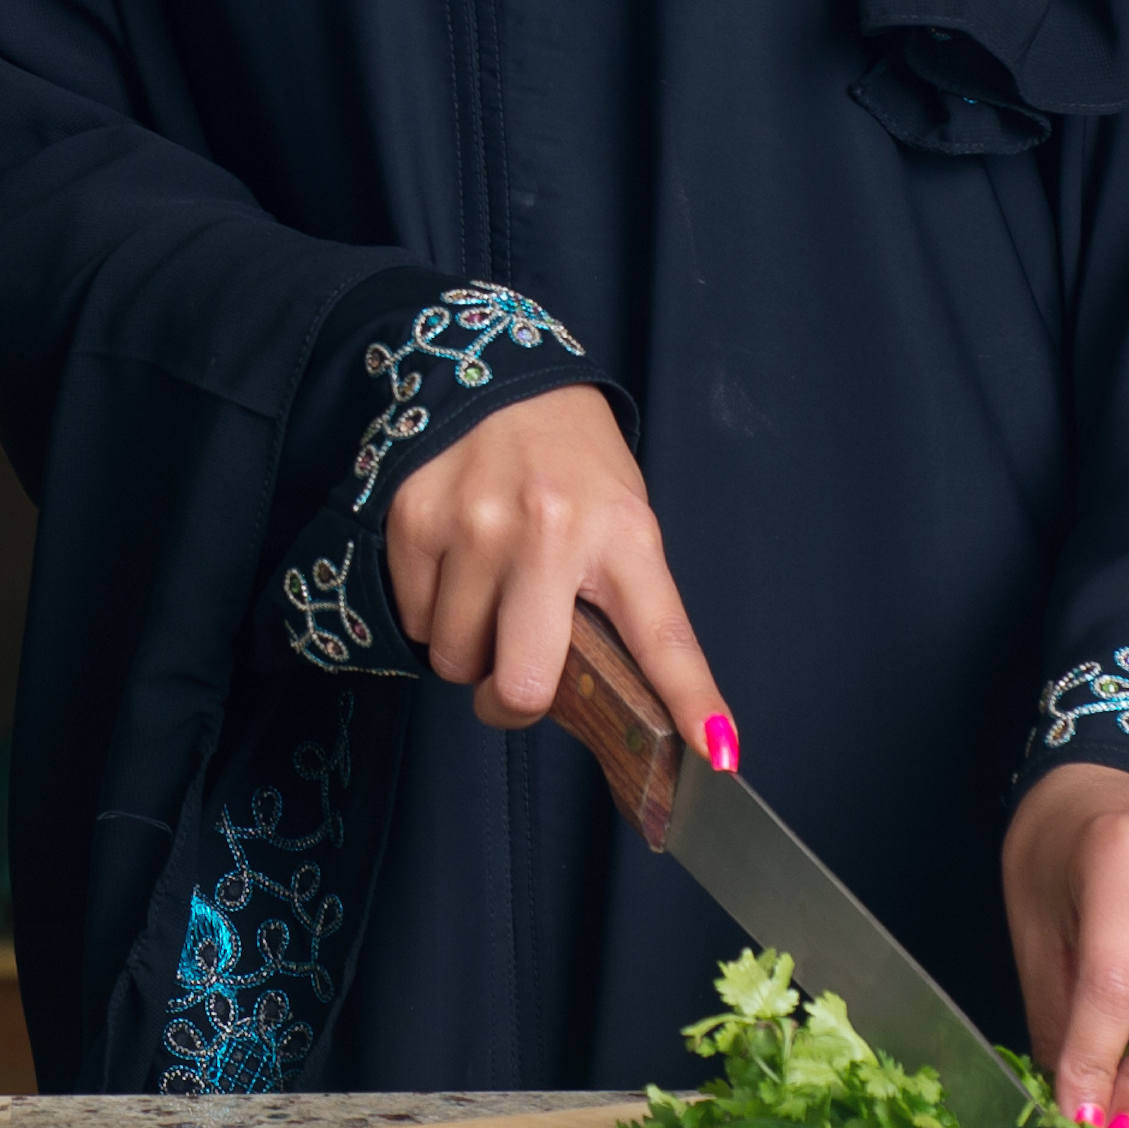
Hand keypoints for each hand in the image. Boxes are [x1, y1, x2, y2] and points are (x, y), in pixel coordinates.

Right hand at [381, 383, 728, 753]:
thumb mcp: (621, 515)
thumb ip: (619, 601)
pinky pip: (412, 619)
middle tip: (518, 682)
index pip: (664, 637)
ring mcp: (474, 524)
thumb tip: (626, 709)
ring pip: (454, 660)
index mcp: (622, 532)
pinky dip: (430, 613)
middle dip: (514, 703)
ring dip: (468, 652)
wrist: (494, 368)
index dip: (692, 704)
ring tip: (485, 599)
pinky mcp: (413, 518)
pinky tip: (452, 568)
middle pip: (522, 684)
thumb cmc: (571, 458)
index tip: (716, 759)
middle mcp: (548, 530)